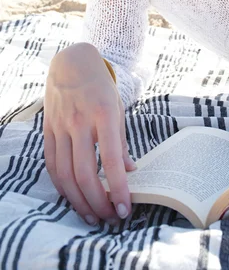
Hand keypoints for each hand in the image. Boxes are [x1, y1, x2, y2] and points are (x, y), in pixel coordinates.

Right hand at [44, 42, 135, 225]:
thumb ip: (121, 142)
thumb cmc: (100, 87)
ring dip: (79, 201)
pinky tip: (73, 197)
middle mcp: (80, 122)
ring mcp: (60, 127)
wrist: (72, 64)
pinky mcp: (48, 131)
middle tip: (110, 217)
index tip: (125, 208)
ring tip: (93, 216)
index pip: (110, 159)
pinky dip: (62, 186)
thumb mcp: (118, 109)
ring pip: (66, 175)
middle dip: (98, 202)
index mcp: (104, 114)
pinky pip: (52, 165)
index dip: (118, 187)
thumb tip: (129, 172)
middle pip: (85, 173)